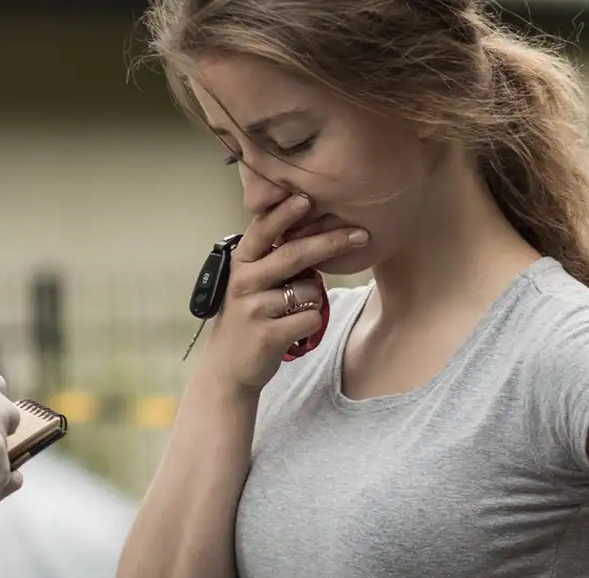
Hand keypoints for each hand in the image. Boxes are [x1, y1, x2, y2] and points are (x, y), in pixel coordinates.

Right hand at [197, 193, 367, 392]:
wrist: (227, 369)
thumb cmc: (247, 319)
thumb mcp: (249, 284)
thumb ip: (271, 260)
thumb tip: (313, 235)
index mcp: (240, 263)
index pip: (262, 230)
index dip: (284, 213)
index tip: (306, 198)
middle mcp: (244, 282)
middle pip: (294, 254)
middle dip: (330, 241)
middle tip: (360, 235)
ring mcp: (254, 308)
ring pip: (310, 290)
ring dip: (315, 299)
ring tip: (292, 312)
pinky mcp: (268, 334)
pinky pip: (312, 317)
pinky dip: (312, 322)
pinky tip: (294, 330)